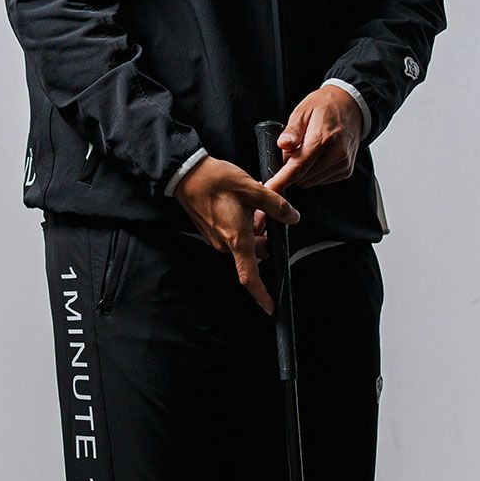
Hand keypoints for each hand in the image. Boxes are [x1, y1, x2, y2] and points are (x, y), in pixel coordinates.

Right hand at [173, 156, 299, 314]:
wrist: (186, 172)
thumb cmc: (215, 180)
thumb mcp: (253, 189)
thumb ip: (276, 206)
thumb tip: (293, 218)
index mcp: (237, 239)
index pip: (251, 276)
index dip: (262, 295)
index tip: (271, 308)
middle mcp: (225, 244)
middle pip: (255, 254)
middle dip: (266, 238)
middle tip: (267, 214)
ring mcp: (216, 239)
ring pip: (245, 243)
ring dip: (255, 229)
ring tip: (254, 204)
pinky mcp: (210, 231)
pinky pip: (234, 236)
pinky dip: (243, 225)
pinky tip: (243, 205)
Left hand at [262, 84, 363, 196]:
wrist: (351, 106)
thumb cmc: (325, 106)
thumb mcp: (303, 110)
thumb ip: (292, 130)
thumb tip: (283, 145)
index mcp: (324, 137)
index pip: (298, 166)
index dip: (281, 180)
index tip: (269, 189)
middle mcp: (337, 153)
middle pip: (302, 177)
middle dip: (292, 168)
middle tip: (294, 148)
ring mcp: (343, 163)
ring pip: (311, 181)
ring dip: (303, 171)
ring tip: (308, 149)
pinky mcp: (346, 170)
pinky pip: (321, 180)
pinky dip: (314, 171)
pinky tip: (318, 155)